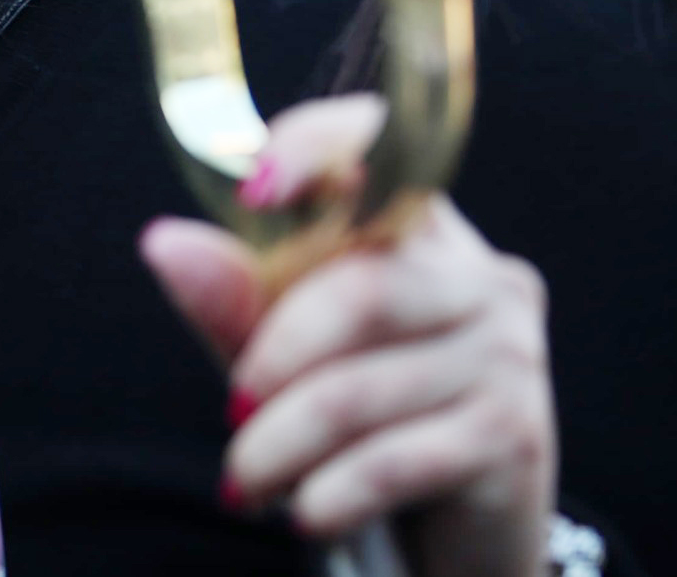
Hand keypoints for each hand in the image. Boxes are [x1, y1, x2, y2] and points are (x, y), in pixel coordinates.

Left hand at [139, 96, 555, 576]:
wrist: (453, 530)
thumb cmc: (358, 414)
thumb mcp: (282, 347)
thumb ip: (233, 295)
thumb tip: (165, 241)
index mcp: (424, 230)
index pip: (381, 146)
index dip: (315, 150)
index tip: (252, 193)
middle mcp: (481, 278)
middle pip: (360, 288)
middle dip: (274, 355)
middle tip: (230, 410)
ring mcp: (507, 355)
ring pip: (363, 386)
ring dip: (283, 443)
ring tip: (244, 480)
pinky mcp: (511, 436)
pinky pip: (397, 458)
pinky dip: (332, 489)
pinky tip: (302, 509)